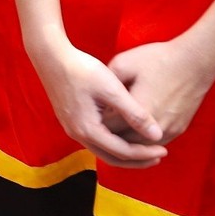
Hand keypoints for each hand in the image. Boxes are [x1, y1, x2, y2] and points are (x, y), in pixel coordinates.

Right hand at [30, 38, 166, 167]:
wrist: (50, 55)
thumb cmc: (82, 69)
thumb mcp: (112, 90)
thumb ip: (135, 114)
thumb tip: (157, 135)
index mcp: (88, 129)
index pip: (123, 152)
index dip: (145, 153)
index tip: (164, 150)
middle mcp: (78, 134)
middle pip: (112, 158)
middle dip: (137, 160)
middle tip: (158, 156)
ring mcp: (72, 128)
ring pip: (103, 150)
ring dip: (125, 152)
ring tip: (145, 147)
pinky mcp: (71, 119)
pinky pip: (96, 140)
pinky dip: (113, 143)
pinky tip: (123, 133)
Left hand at [106, 37, 214, 146]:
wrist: (195, 61)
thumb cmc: (158, 59)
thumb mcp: (123, 64)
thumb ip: (107, 83)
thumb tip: (98, 97)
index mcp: (138, 111)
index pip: (109, 129)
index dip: (97, 123)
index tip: (89, 116)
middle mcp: (155, 127)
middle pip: (125, 142)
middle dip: (110, 135)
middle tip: (97, 124)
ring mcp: (169, 130)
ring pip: (141, 146)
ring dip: (127, 140)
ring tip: (113, 128)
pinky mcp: (179, 129)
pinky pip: (156, 143)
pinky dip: (143, 139)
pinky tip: (133, 128)